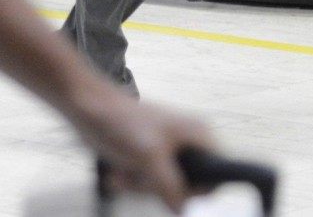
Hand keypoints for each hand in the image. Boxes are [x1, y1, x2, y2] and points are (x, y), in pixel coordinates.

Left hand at [81, 96, 213, 212]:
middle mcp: (188, 144)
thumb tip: (183, 210)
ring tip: (125, 174)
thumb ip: (169, 185)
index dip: (198, 187)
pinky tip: (118, 174)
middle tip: (143, 178)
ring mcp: (168, 153)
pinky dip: (132, 183)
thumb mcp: (149, 157)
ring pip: (166, 188)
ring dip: (141, 187)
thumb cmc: (123, 122)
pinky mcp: (150, 160)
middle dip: (160, 188)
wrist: (91, 109)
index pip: (216, 173)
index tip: (175, 190)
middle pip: (188, 185)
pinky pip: (149, 184)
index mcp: (199, 135)